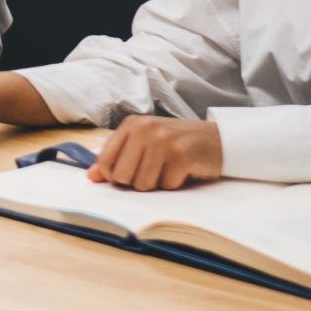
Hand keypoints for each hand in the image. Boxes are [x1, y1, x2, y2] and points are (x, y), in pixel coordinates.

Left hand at [87, 115, 222, 190]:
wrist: (218, 140)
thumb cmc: (177, 145)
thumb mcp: (145, 145)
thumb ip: (118, 158)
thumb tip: (92, 177)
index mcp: (132, 125)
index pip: (105, 161)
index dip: (114, 177)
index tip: (129, 176)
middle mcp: (145, 129)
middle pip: (122, 177)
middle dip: (138, 182)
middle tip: (155, 171)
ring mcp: (163, 140)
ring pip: (143, 184)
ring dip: (158, 184)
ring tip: (169, 169)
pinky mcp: (181, 154)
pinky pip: (166, 185)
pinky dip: (175, 184)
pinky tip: (183, 170)